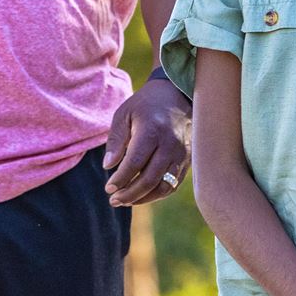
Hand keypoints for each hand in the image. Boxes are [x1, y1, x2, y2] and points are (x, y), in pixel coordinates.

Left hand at [103, 77, 192, 206]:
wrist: (177, 95)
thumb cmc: (145, 105)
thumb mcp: (124, 114)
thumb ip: (115, 140)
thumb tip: (108, 166)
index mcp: (152, 131)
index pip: (134, 163)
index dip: (120, 179)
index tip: (108, 188)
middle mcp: (170, 145)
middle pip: (150, 179)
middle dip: (130, 194)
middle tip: (114, 200)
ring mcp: (182, 154)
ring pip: (164, 186)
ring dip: (144, 198)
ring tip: (125, 201)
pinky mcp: (188, 160)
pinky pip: (174, 184)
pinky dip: (157, 194)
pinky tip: (142, 195)